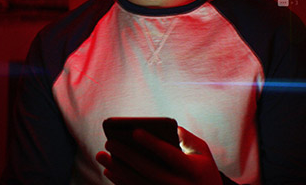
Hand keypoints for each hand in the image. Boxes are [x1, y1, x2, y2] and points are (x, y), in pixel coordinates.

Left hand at [96, 126, 222, 184]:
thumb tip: (166, 127)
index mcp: (192, 170)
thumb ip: (186, 137)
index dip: (152, 143)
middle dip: (126, 155)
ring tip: (102, 155)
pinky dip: (120, 184)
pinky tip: (109, 172)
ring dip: (117, 170)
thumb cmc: (203, 171)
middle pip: (148, 170)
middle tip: (109, 141)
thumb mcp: (202, 152)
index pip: (169, 154)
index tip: (135, 131)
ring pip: (138, 184)